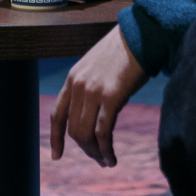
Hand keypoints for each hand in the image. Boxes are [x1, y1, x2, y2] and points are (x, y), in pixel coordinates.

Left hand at [51, 26, 146, 165]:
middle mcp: (78, 86)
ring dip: (95, 153)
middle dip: (85, 149)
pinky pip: (103, 133)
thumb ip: (89, 85)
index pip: (57, 114)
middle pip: (73, 130)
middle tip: (97, 159)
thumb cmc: (123, 50)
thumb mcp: (96, 66)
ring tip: (106, 161)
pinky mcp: (111, 97)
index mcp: (73, 78)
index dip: (55, 137)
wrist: (140, 34)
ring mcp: (93, 92)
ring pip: (86, 135)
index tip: (56, 155)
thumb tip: (92, 111)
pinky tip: (112, 158)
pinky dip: (106, 150)